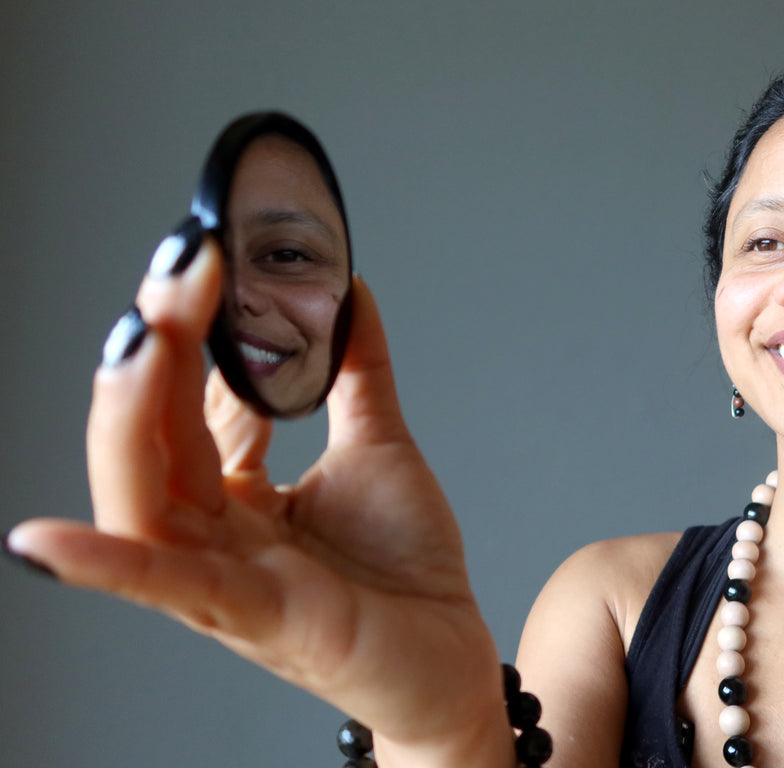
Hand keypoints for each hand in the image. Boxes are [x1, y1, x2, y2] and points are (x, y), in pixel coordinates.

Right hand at [5, 232, 509, 761]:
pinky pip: (171, 591)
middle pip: (155, 433)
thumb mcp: (379, 447)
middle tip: (183, 260)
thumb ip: (357, 371)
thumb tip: (348, 289)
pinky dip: (106, 567)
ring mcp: (227, 574)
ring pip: (144, 496)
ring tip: (140, 335)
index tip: (207, 254)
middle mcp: (216, 529)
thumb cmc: (405, 567)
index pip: (189, 400)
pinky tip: (43, 544)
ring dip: (130, 415)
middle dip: (160, 344)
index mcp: (237, 491)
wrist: (451, 653)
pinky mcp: (258, 617)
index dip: (191, 328)